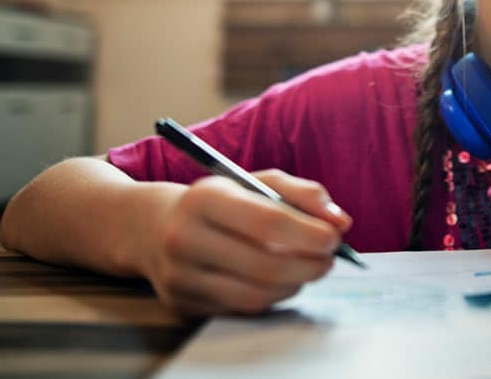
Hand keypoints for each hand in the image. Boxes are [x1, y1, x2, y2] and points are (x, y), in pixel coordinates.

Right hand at [139, 170, 351, 315]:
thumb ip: (302, 193)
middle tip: (329, 258)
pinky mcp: (184, 304)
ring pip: (256, 294)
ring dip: (295, 284)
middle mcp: (186, 238)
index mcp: (205, 199)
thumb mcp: (255, 181)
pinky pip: (243, 308)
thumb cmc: (218, 201)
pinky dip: (273, 297)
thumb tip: (339, 221)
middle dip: (309, 265)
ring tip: (307, 268)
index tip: (334, 237)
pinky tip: (281, 281)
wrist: (152, 227)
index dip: (308, 234)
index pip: (267, 222)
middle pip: (265, 265)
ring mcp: (181, 276)